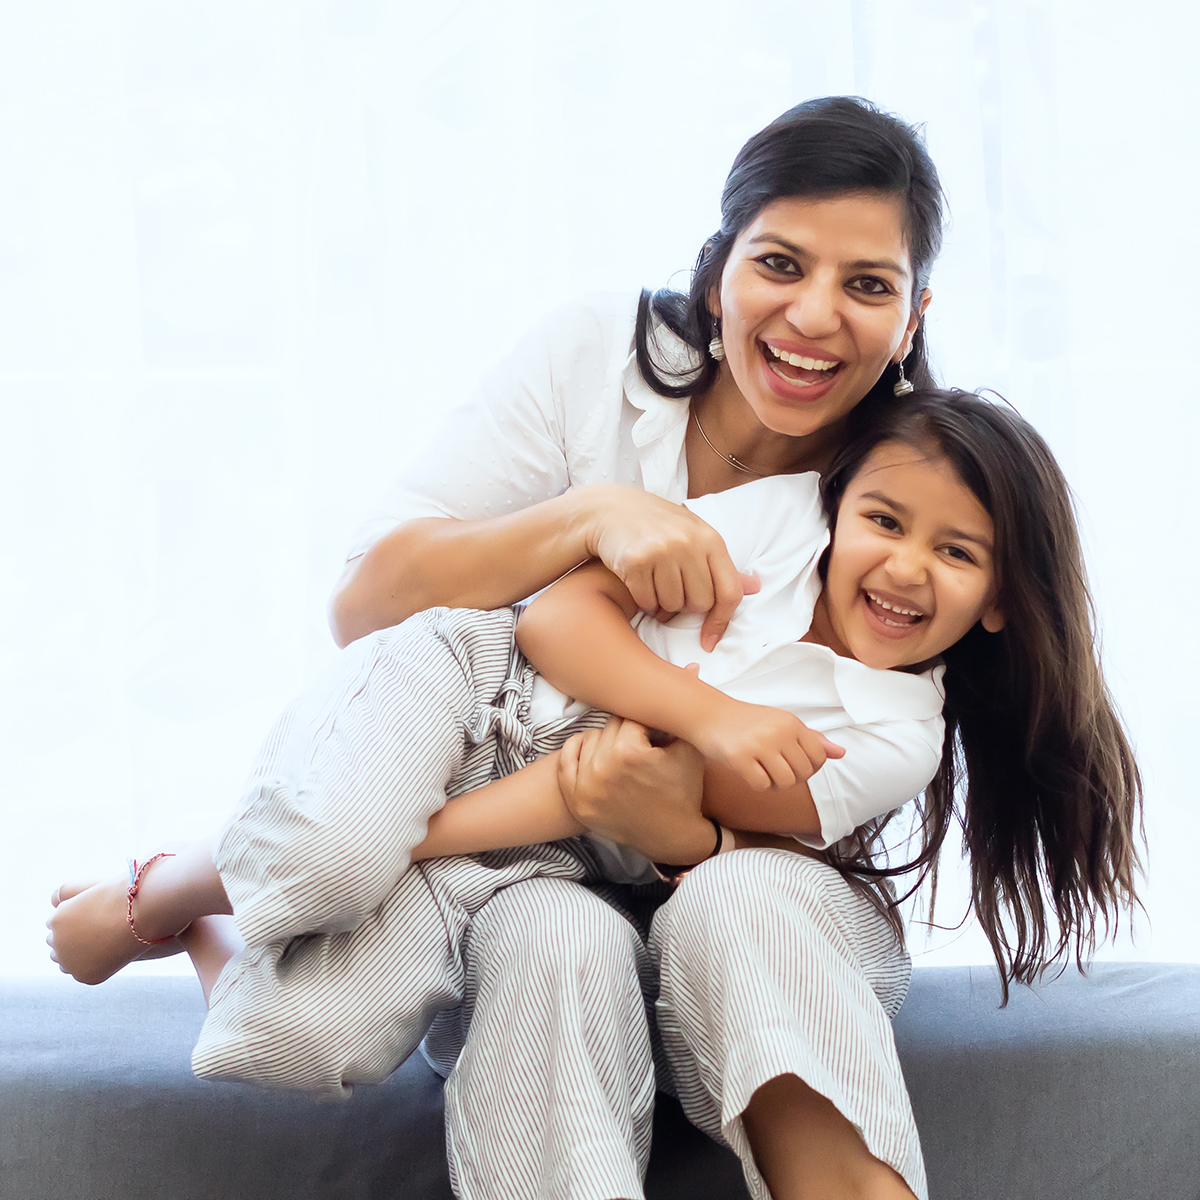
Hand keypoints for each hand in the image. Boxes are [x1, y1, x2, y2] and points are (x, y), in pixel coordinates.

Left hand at [556, 717, 714, 865]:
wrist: (674, 837)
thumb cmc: (684, 791)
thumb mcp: (690, 748)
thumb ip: (684, 710)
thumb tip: (692, 669)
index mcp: (629, 753)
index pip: (631, 716)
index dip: (646, 723)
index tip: (654, 735)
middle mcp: (603, 768)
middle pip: (610, 726)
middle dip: (628, 733)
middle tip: (642, 746)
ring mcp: (585, 786)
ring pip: (590, 739)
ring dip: (606, 742)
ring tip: (625, 755)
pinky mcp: (576, 800)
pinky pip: (566, 760)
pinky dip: (578, 751)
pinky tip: (594, 753)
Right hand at [583, 486, 759, 649]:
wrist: (612, 509)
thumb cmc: (660, 526)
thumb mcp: (696, 536)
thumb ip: (721, 565)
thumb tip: (755, 587)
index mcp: (710, 539)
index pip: (729, 592)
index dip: (721, 621)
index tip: (709, 640)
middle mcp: (688, 544)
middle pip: (699, 604)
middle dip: (685, 606)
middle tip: (673, 589)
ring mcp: (661, 551)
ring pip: (671, 606)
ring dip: (662, 604)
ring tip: (655, 582)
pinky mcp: (635, 561)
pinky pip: (647, 602)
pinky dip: (643, 600)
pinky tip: (639, 581)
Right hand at [688, 697, 844, 790]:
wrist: (708, 714)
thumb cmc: (748, 721)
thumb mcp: (782, 723)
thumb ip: (811, 739)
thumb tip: (841, 753)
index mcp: (791, 723)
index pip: (819, 757)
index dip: (809, 767)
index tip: (792, 763)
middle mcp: (778, 732)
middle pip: (803, 773)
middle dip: (791, 777)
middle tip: (774, 768)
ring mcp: (759, 745)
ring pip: (785, 783)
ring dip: (774, 784)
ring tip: (762, 771)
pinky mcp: (739, 758)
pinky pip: (761, 785)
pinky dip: (757, 784)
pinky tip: (749, 772)